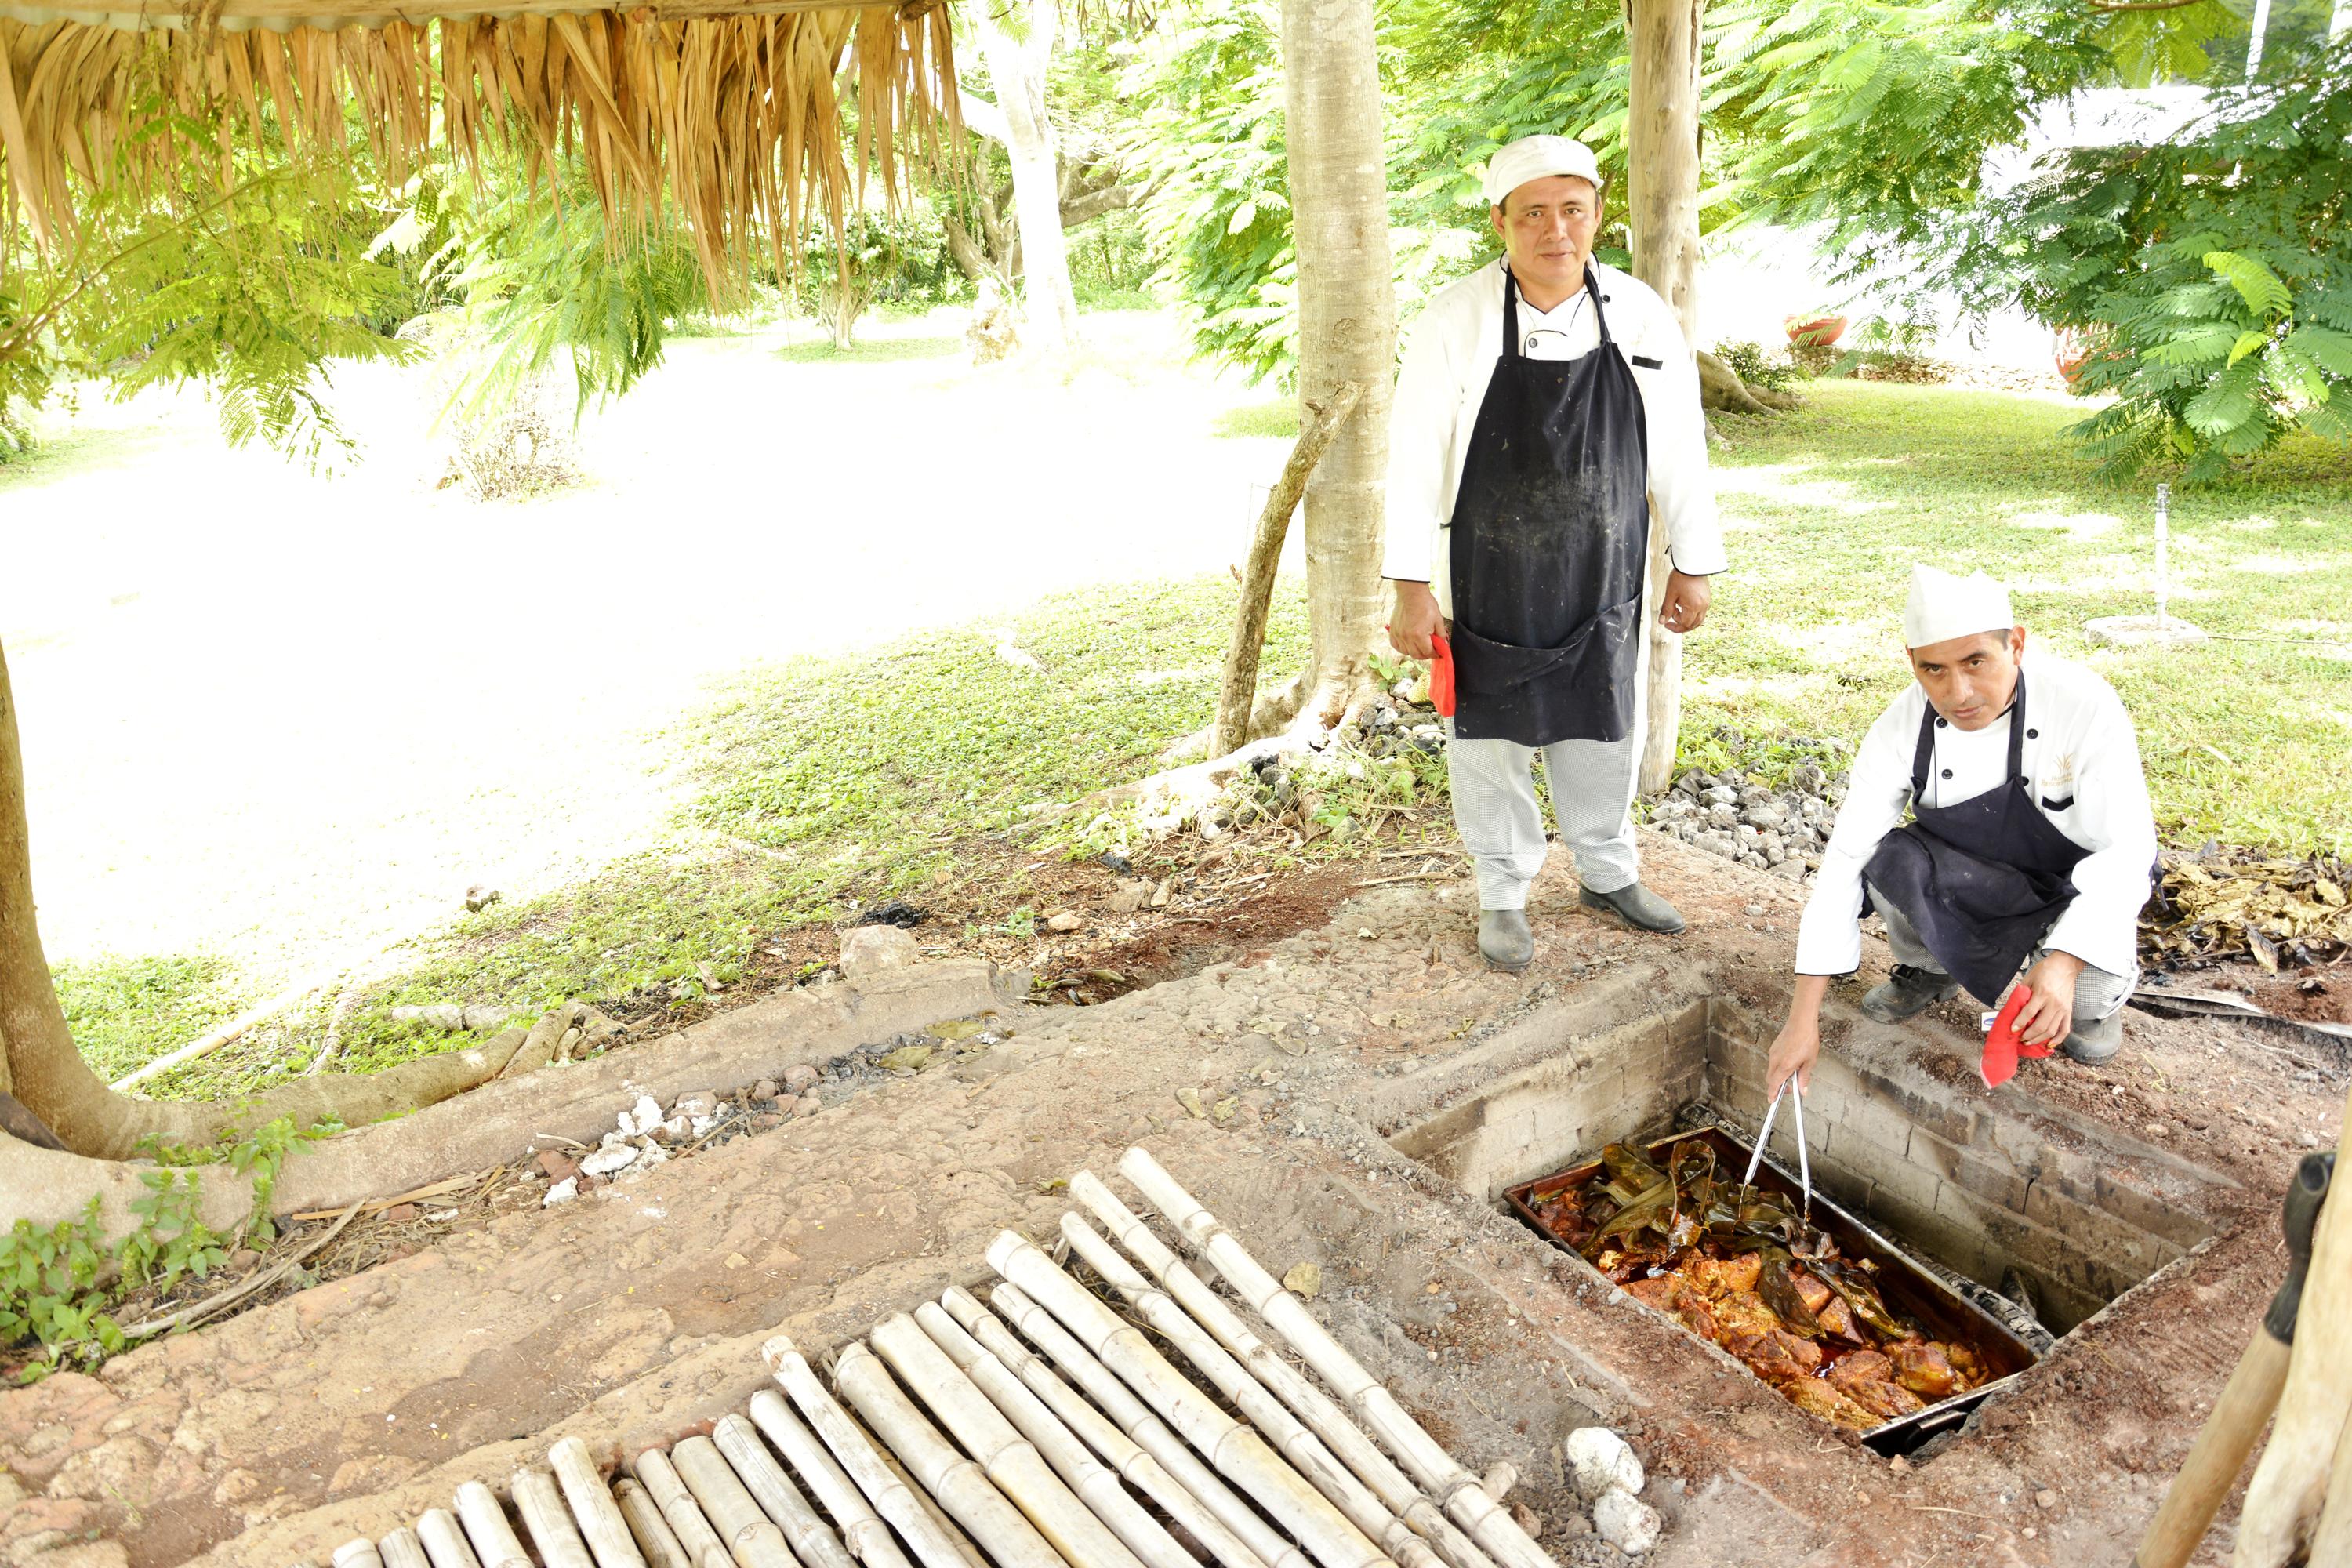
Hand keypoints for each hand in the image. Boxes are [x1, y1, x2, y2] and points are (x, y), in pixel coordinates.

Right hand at [1388, 580, 1441, 659]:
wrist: (1411, 593)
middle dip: (1425, 655)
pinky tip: (1408, 644)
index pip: (1428, 652)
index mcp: (1419, 635)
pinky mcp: (1393, 631)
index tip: (1438, 653)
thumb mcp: (1438, 620)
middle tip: (1430, 650)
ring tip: (1419, 646)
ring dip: (1414, 652)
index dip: (1435, 654)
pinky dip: (1402, 648)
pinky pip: (1396, 646)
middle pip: (1417, 655)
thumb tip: (1443, 644)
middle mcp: (1407, 637)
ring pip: (1406, 652)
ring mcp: (1399, 634)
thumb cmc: (1425, 603)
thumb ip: (1441, 635)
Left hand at [1659, 570, 1711, 633]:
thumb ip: (1666, 609)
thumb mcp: (1670, 594)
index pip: (1684, 624)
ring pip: (1699, 620)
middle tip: (1671, 624)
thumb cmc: (1681, 577)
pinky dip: (1693, 616)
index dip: (1674, 626)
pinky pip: (1701, 613)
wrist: (1692, 564)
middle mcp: (1703, 606)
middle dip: (1681, 626)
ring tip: (1678, 617)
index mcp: (1694, 606)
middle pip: (1693, 625)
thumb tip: (1662, 621)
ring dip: (1688, 623)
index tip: (1666, 623)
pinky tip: (1685, 611)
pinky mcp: (1707, 598)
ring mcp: (1706, 602)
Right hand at [1768, 974, 1830, 1094]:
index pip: (1774, 1085)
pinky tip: (1790, 1063)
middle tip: (1789, 1089)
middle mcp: (1775, 1060)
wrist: (1801, 1021)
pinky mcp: (1773, 1047)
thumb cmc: (1807, 1039)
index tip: (1772, 1101)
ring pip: (1771, 1070)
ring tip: (1793, 1074)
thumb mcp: (1810, 1061)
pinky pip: (1773, 1061)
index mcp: (1784, 1065)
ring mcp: (1773, 1053)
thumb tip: (1803, 1090)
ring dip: (1778, 1076)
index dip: (1772, 1094)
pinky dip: (1778, 1067)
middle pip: (1770, 1079)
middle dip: (1776, 1087)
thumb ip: (1804, 1077)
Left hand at [2014, 952, 2083, 1047]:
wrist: (2065, 966)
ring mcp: (2063, 1009)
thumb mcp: (2029, 978)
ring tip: (2029, 1042)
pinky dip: (2057, 1040)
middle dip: (2028, 1035)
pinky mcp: (2069, 1012)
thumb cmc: (2046, 970)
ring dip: (2039, 1039)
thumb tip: (2012, 1009)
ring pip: (2052, 1031)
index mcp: (2043, 993)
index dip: (2019, 1023)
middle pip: (2041, 1025)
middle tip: (2020, 1038)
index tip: (2012, 1029)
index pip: (2029, 1013)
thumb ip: (2022, 994)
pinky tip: (2049, 1044)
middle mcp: (2054, 1003)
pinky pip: (2064, 1030)